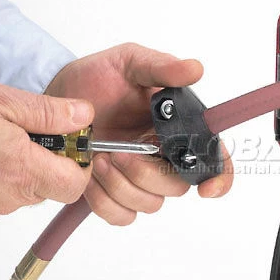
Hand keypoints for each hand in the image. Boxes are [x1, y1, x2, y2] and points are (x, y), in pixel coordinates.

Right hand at [0, 76, 93, 222]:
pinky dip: (3, 178)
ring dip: (25, 169)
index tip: (73, 146)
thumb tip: (85, 116)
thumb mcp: (1, 101)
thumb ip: (49, 113)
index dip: (81, 166)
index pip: (75, 186)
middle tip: (33, 134)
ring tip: (2, 141)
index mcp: (20, 170)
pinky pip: (3, 197)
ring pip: (27, 192)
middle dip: (52, 162)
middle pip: (52, 188)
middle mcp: (6, 197)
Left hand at [46, 43, 233, 225]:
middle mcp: (164, 158)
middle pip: (177, 187)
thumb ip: (162, 67)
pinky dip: (106, 201)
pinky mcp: (114, 194)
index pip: (214, 160)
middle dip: (147, 174)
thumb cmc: (98, 79)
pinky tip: (92, 177)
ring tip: (99, 159)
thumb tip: (195, 70)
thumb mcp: (130, 63)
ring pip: (150, 204)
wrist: (59, 96)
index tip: (205, 189)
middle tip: (119, 152)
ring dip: (123, 185)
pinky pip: (121, 216)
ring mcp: (139, 179)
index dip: (219, 178)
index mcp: (178, 130)